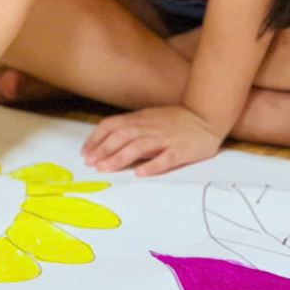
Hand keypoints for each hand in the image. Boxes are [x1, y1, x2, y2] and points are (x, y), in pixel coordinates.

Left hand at [82, 105, 225, 175]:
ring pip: (139, 147)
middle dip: (104, 150)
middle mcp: (149, 127)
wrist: (205, 116)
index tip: (85, 153)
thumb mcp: (147, 119)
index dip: (96, 139)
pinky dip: (152, 165)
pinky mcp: (181, 149)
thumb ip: (129, 129)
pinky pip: (165, 158)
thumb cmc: (173, 120)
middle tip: (91, 164)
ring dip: (120, 157)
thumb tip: (106, 143)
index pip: (111, 126)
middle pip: (122, 136)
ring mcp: (165, 138)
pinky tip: (140, 173)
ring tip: (107, 169)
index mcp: (139, 119)